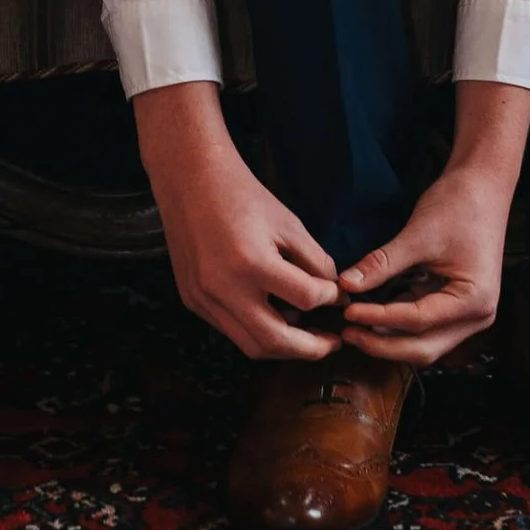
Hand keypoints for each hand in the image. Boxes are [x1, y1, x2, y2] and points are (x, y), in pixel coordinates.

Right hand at [135, 81, 341, 360]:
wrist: (190, 180)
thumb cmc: (242, 195)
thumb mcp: (288, 223)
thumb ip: (315, 261)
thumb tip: (334, 293)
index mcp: (251, 262)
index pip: (305, 299)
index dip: (330, 298)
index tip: (338, 294)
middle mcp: (223, 288)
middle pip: (276, 341)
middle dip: (311, 348)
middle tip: (331, 342)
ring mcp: (203, 298)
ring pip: (250, 345)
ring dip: (283, 348)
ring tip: (306, 338)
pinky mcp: (192, 301)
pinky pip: (230, 330)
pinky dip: (256, 332)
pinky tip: (273, 319)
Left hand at [336, 83, 529, 368]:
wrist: (483, 186)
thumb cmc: (459, 205)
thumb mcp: (418, 235)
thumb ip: (381, 264)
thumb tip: (346, 284)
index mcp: (474, 300)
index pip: (418, 321)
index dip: (379, 319)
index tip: (348, 312)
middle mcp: (477, 316)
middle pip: (424, 348)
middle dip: (383, 344)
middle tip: (347, 332)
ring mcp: (468, 314)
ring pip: (424, 343)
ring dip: (390, 340)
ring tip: (355, 329)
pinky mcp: (457, 307)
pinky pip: (426, 327)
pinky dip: (399, 327)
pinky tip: (373, 319)